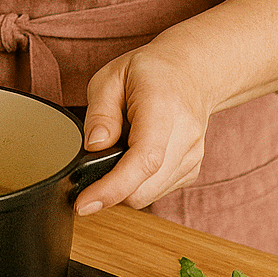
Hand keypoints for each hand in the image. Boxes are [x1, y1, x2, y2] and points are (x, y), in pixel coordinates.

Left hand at [71, 0, 277, 215]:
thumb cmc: (149, 72)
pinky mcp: (192, 170)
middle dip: (110, 188)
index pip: (144, 159)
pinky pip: (157, 192)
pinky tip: (135, 157)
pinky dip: (139, 184)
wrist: (192, 73)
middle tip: (92, 164)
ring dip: (124, 186)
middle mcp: (184, 136)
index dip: (113, 187)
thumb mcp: (111, 77)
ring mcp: (192, 156)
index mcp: (162, 107)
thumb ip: (100, 112)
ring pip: (149, 195)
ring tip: (119, 150)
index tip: (85, 203)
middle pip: (144, 187)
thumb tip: (93, 147)